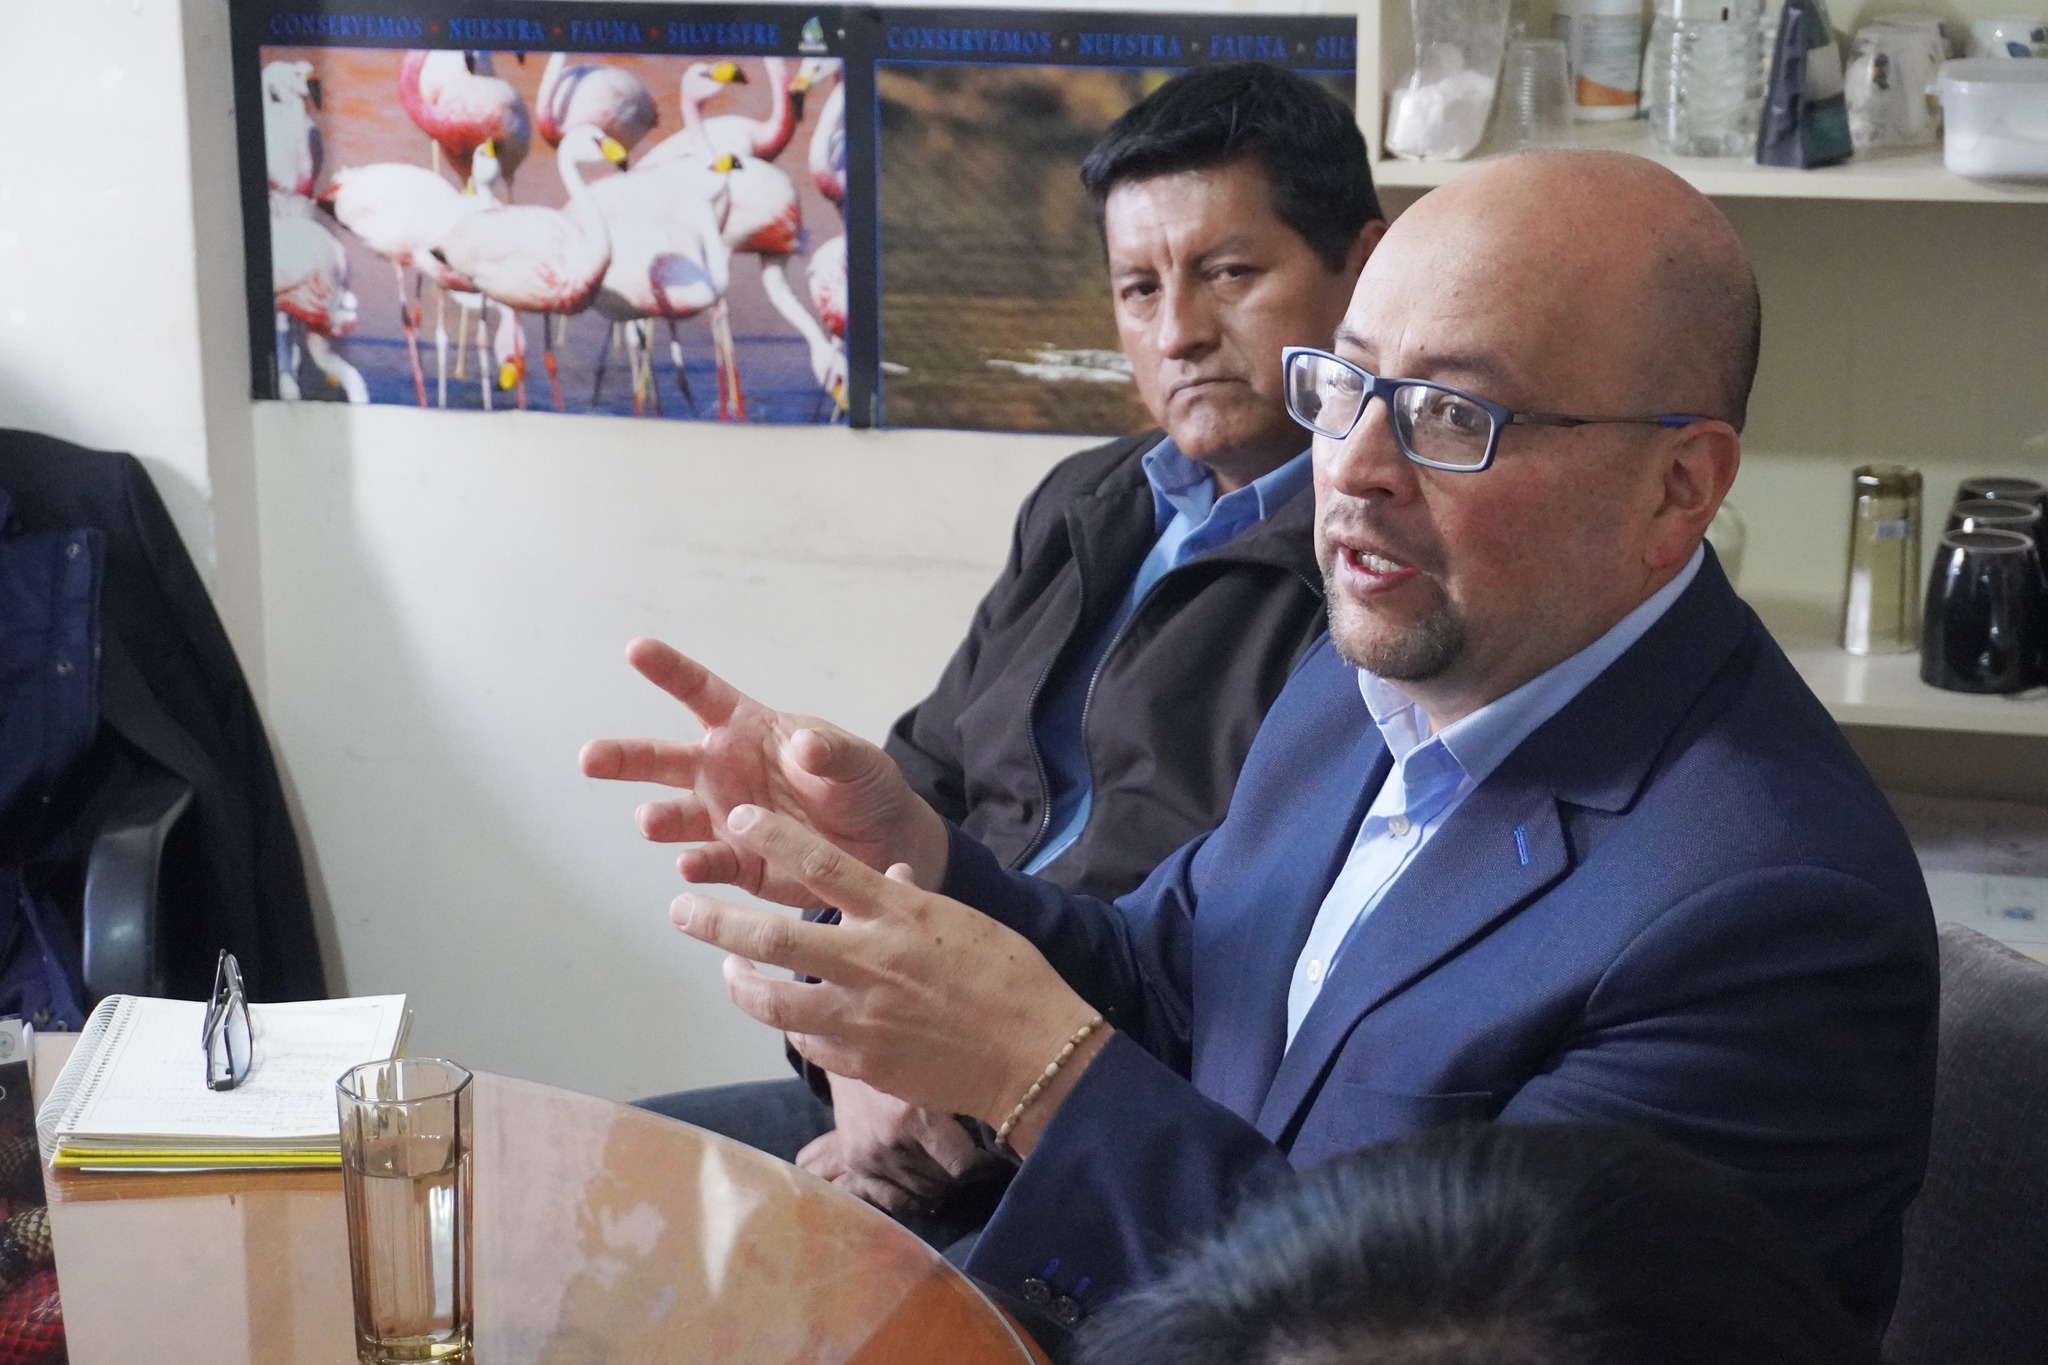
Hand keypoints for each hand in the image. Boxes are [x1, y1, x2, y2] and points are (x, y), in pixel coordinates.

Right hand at [580, 639, 951, 902]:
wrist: (883, 844)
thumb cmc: (862, 785)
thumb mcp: (857, 760)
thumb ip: (831, 752)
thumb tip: (802, 746)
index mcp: (747, 730)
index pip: (700, 694)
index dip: (669, 671)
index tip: (636, 649)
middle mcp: (722, 773)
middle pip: (662, 759)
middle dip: (623, 757)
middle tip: (590, 758)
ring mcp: (725, 820)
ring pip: (676, 818)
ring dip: (660, 819)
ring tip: (650, 821)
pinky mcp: (740, 864)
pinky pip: (710, 864)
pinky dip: (699, 866)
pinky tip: (690, 866)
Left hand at [674, 804, 1109, 1153]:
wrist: (1036, 1054)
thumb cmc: (1009, 976)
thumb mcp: (961, 921)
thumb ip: (911, 899)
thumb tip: (888, 876)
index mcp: (898, 914)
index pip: (820, 864)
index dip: (770, 839)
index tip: (737, 818)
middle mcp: (870, 961)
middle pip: (771, 937)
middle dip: (715, 922)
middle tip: (681, 909)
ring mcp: (861, 1017)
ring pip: (771, 1001)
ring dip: (738, 983)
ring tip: (726, 970)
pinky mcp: (862, 1062)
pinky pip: (806, 1042)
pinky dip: (790, 1027)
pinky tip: (785, 1017)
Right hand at [795, 1075, 994, 1212]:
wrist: (856, 1047)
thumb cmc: (910, 1055)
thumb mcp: (943, 1072)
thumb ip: (967, 1101)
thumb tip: (1006, 1128)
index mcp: (918, 1116)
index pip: (963, 1166)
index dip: (982, 1167)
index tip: (990, 1160)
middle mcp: (892, 1141)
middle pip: (942, 1182)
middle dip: (962, 1177)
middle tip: (970, 1164)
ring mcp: (870, 1156)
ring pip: (920, 1195)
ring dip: (940, 1188)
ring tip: (949, 1174)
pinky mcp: (855, 1163)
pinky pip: (891, 1201)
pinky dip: (912, 1201)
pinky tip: (924, 1189)